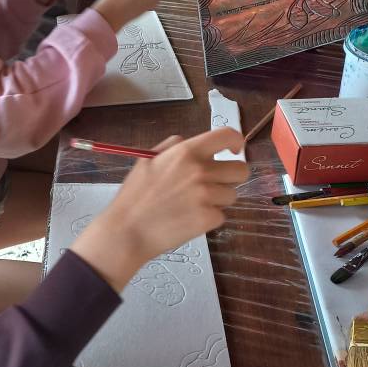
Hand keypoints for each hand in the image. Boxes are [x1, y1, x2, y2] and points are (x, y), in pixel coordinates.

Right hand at [70, 129, 248, 291]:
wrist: (127, 231)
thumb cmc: (135, 195)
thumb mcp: (148, 159)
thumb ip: (174, 146)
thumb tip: (193, 143)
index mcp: (186, 152)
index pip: (227, 136)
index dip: (236, 141)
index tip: (233, 151)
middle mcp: (200, 171)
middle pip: (240, 170)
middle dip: (230, 177)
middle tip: (213, 184)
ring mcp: (207, 196)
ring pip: (231, 195)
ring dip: (218, 199)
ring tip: (193, 205)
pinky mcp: (209, 219)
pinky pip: (221, 215)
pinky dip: (209, 218)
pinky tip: (189, 219)